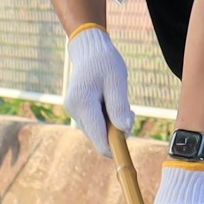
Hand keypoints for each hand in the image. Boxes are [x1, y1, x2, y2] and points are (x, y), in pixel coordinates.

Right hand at [62, 26, 132, 158]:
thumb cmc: (105, 62)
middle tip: (130, 113)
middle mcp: (74, 109)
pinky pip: (94, 123)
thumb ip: (119, 106)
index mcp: (83, 102)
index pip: (97, 135)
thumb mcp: (117, 81)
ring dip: (112, 125)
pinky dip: (106, 120)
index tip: (126, 154)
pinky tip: (111, 104)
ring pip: (96, 131)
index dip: (112, 148)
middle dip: (116, 133)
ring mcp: (73, 111)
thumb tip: (123, 130)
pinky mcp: (76, 110)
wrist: (89, 50)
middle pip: (97, 136)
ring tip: (121, 104)